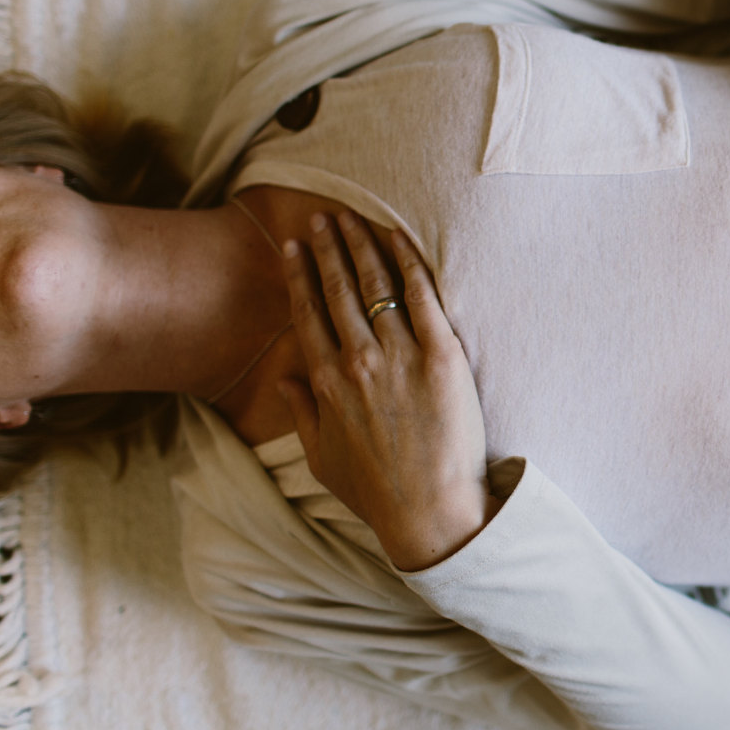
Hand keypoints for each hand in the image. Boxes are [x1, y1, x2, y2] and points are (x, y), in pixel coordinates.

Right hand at [278, 210, 496, 570]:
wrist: (428, 510)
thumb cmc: (376, 490)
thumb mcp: (321, 456)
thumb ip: (301, 413)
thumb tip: (288, 380)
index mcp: (325, 382)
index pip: (308, 313)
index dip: (300, 276)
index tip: (294, 248)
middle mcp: (358, 361)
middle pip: (339, 289)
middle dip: (328, 248)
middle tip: (322, 219)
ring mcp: (400, 356)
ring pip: (376, 285)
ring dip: (363, 246)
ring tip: (354, 219)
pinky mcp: (441, 356)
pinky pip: (422, 297)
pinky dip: (409, 263)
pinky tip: (400, 239)